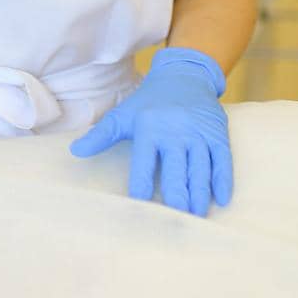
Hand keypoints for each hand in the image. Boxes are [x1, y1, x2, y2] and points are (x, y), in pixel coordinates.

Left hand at [69, 47, 231, 216]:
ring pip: (200, 169)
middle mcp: (175, 131)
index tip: (138, 211)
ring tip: (195, 217)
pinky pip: (222, 160)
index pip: (143, 165)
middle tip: (174, 222)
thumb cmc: (149, 101)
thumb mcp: (124, 114)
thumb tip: (74, 152)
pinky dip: (222, 181)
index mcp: (149, 128)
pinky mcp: (218, 134)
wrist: (184, 74)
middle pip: (175, 171)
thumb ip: (101, 135)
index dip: (141, 188)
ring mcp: (198, 133)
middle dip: (175, 197)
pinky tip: (221, 200)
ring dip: (199, 195)